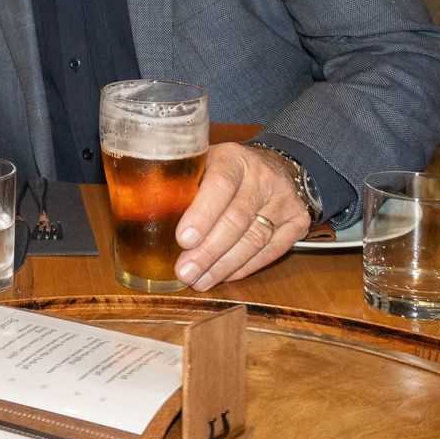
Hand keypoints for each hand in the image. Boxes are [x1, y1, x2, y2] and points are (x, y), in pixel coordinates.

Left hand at [172, 143, 308, 290]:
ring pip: (254, 240)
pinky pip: (271, 251)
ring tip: (200, 280)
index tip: (182, 240)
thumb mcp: (204, 162)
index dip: (201, 214)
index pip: (220, 185)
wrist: (276, 165)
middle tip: (185, 272)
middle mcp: (263, 176)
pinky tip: (225, 276)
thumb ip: (182, 182)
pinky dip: (245, 267)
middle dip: (208, 251)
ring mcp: (284, 199)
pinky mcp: (298, 221)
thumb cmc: (227, 170)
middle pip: (236, 219)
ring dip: (224, 265)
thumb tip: (141, 211)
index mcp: (234, 157)